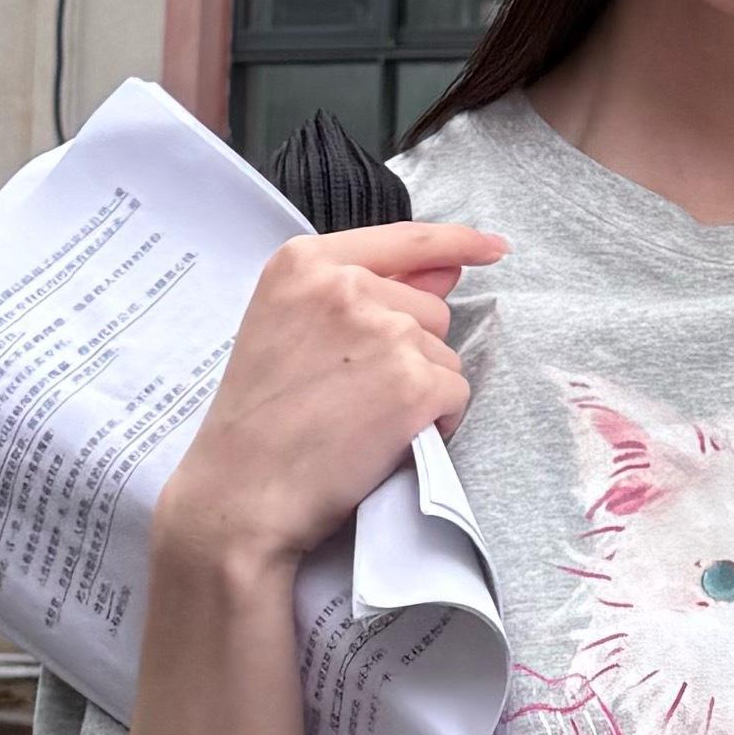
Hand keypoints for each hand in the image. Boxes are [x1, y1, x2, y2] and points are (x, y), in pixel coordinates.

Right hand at [154, 218, 503, 585]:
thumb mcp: (289, 330)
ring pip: (444, 353)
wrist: (241, 494)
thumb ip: (366, 291)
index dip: (456, 242)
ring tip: (359, 421)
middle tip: (348, 395)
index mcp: (303, 262)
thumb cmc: (258, 421)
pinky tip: (386, 442)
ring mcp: (383, 331)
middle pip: (428, 308)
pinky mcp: (413, 381)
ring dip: (420, 389)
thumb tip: (448, 270)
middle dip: (408, 352)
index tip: (492, 247)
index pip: (404, 239)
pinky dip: (435, 423)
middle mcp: (345, 285)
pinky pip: (456, 394)